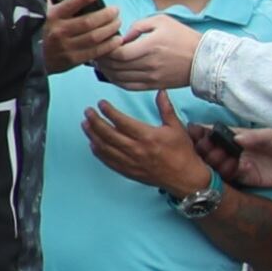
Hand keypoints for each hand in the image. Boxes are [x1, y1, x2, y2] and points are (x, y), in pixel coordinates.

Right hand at [40, 0, 120, 74]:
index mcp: (52, 16)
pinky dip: (109, 45)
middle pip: (88, 22)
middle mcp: (59, 31)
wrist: (33, 56)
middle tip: (115, 11)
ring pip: (94, 37)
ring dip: (110, 29)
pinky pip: (95, 52)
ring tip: (117, 23)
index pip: (70, 4)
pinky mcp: (72, 60)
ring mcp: (66, 47)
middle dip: (106, 15)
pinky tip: (117, 39)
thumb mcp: (46, 13)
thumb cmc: (44, 30)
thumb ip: (56, 1)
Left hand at [82, 92, 212, 196]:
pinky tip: (93, 144)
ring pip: (105, 148)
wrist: (185, 178)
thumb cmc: (183, 152)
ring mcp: (131, 162)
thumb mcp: (177, 128)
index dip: (109, 111)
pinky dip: (98, 153)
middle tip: (87, 112)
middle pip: (108, 134)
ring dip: (92, 136)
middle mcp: (136, 149)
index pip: (122, 121)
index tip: (101, 103)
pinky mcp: (129, 171)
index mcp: (147, 136)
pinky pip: (109, 161)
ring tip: (85, 125)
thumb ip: (166, 109)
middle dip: (95, 121)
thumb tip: (161, 92)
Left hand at [98, 14, 201, 91]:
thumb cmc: (184, 38)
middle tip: (96, 52)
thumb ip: (139, 25)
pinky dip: (117, 81)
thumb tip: (123, 36)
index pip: (118, 52)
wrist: (204, 60)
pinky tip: (112, 75)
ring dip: (107, 71)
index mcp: (150, 46)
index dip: (106, 49)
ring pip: (119, 78)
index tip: (101, 43)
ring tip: (101, 63)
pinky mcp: (153, 85)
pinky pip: (129, 87)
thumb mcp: (162, 21)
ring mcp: (151, 77)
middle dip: (102, 60)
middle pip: (116, 66)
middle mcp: (148, 64)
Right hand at [206, 126, 271, 189]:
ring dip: (216, 163)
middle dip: (207, 151)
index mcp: (236, 136)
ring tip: (225, 158)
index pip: (213, 134)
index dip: (202, 134)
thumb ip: (255, 137)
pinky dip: (230, 174)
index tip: (198, 135)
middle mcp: (233, 150)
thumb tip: (237, 138)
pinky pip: (231, 177)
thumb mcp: (271, 136)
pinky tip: (241, 168)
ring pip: (217, 166)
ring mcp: (238, 164)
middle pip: (210, 152)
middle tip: (213, 150)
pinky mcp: (246, 178)